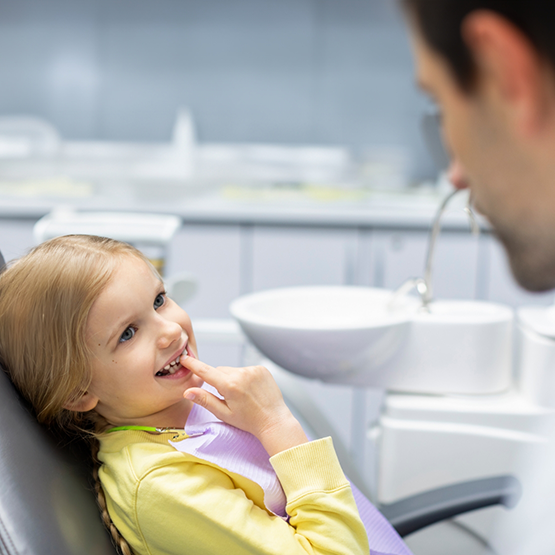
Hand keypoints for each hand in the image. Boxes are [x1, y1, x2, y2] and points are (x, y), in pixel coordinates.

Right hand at [180, 355, 307, 455]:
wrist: (274, 421)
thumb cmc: (249, 421)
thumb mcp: (224, 413)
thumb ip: (205, 400)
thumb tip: (187, 392)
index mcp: (230, 386)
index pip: (207, 371)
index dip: (194, 365)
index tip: (184, 359)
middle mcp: (242, 374)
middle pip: (220, 371)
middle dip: (219, 381)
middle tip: (228, 397)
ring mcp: (253, 370)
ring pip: (233, 370)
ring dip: (232, 379)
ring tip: (242, 395)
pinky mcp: (261, 369)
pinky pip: (245, 369)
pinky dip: (244, 377)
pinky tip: (251, 390)